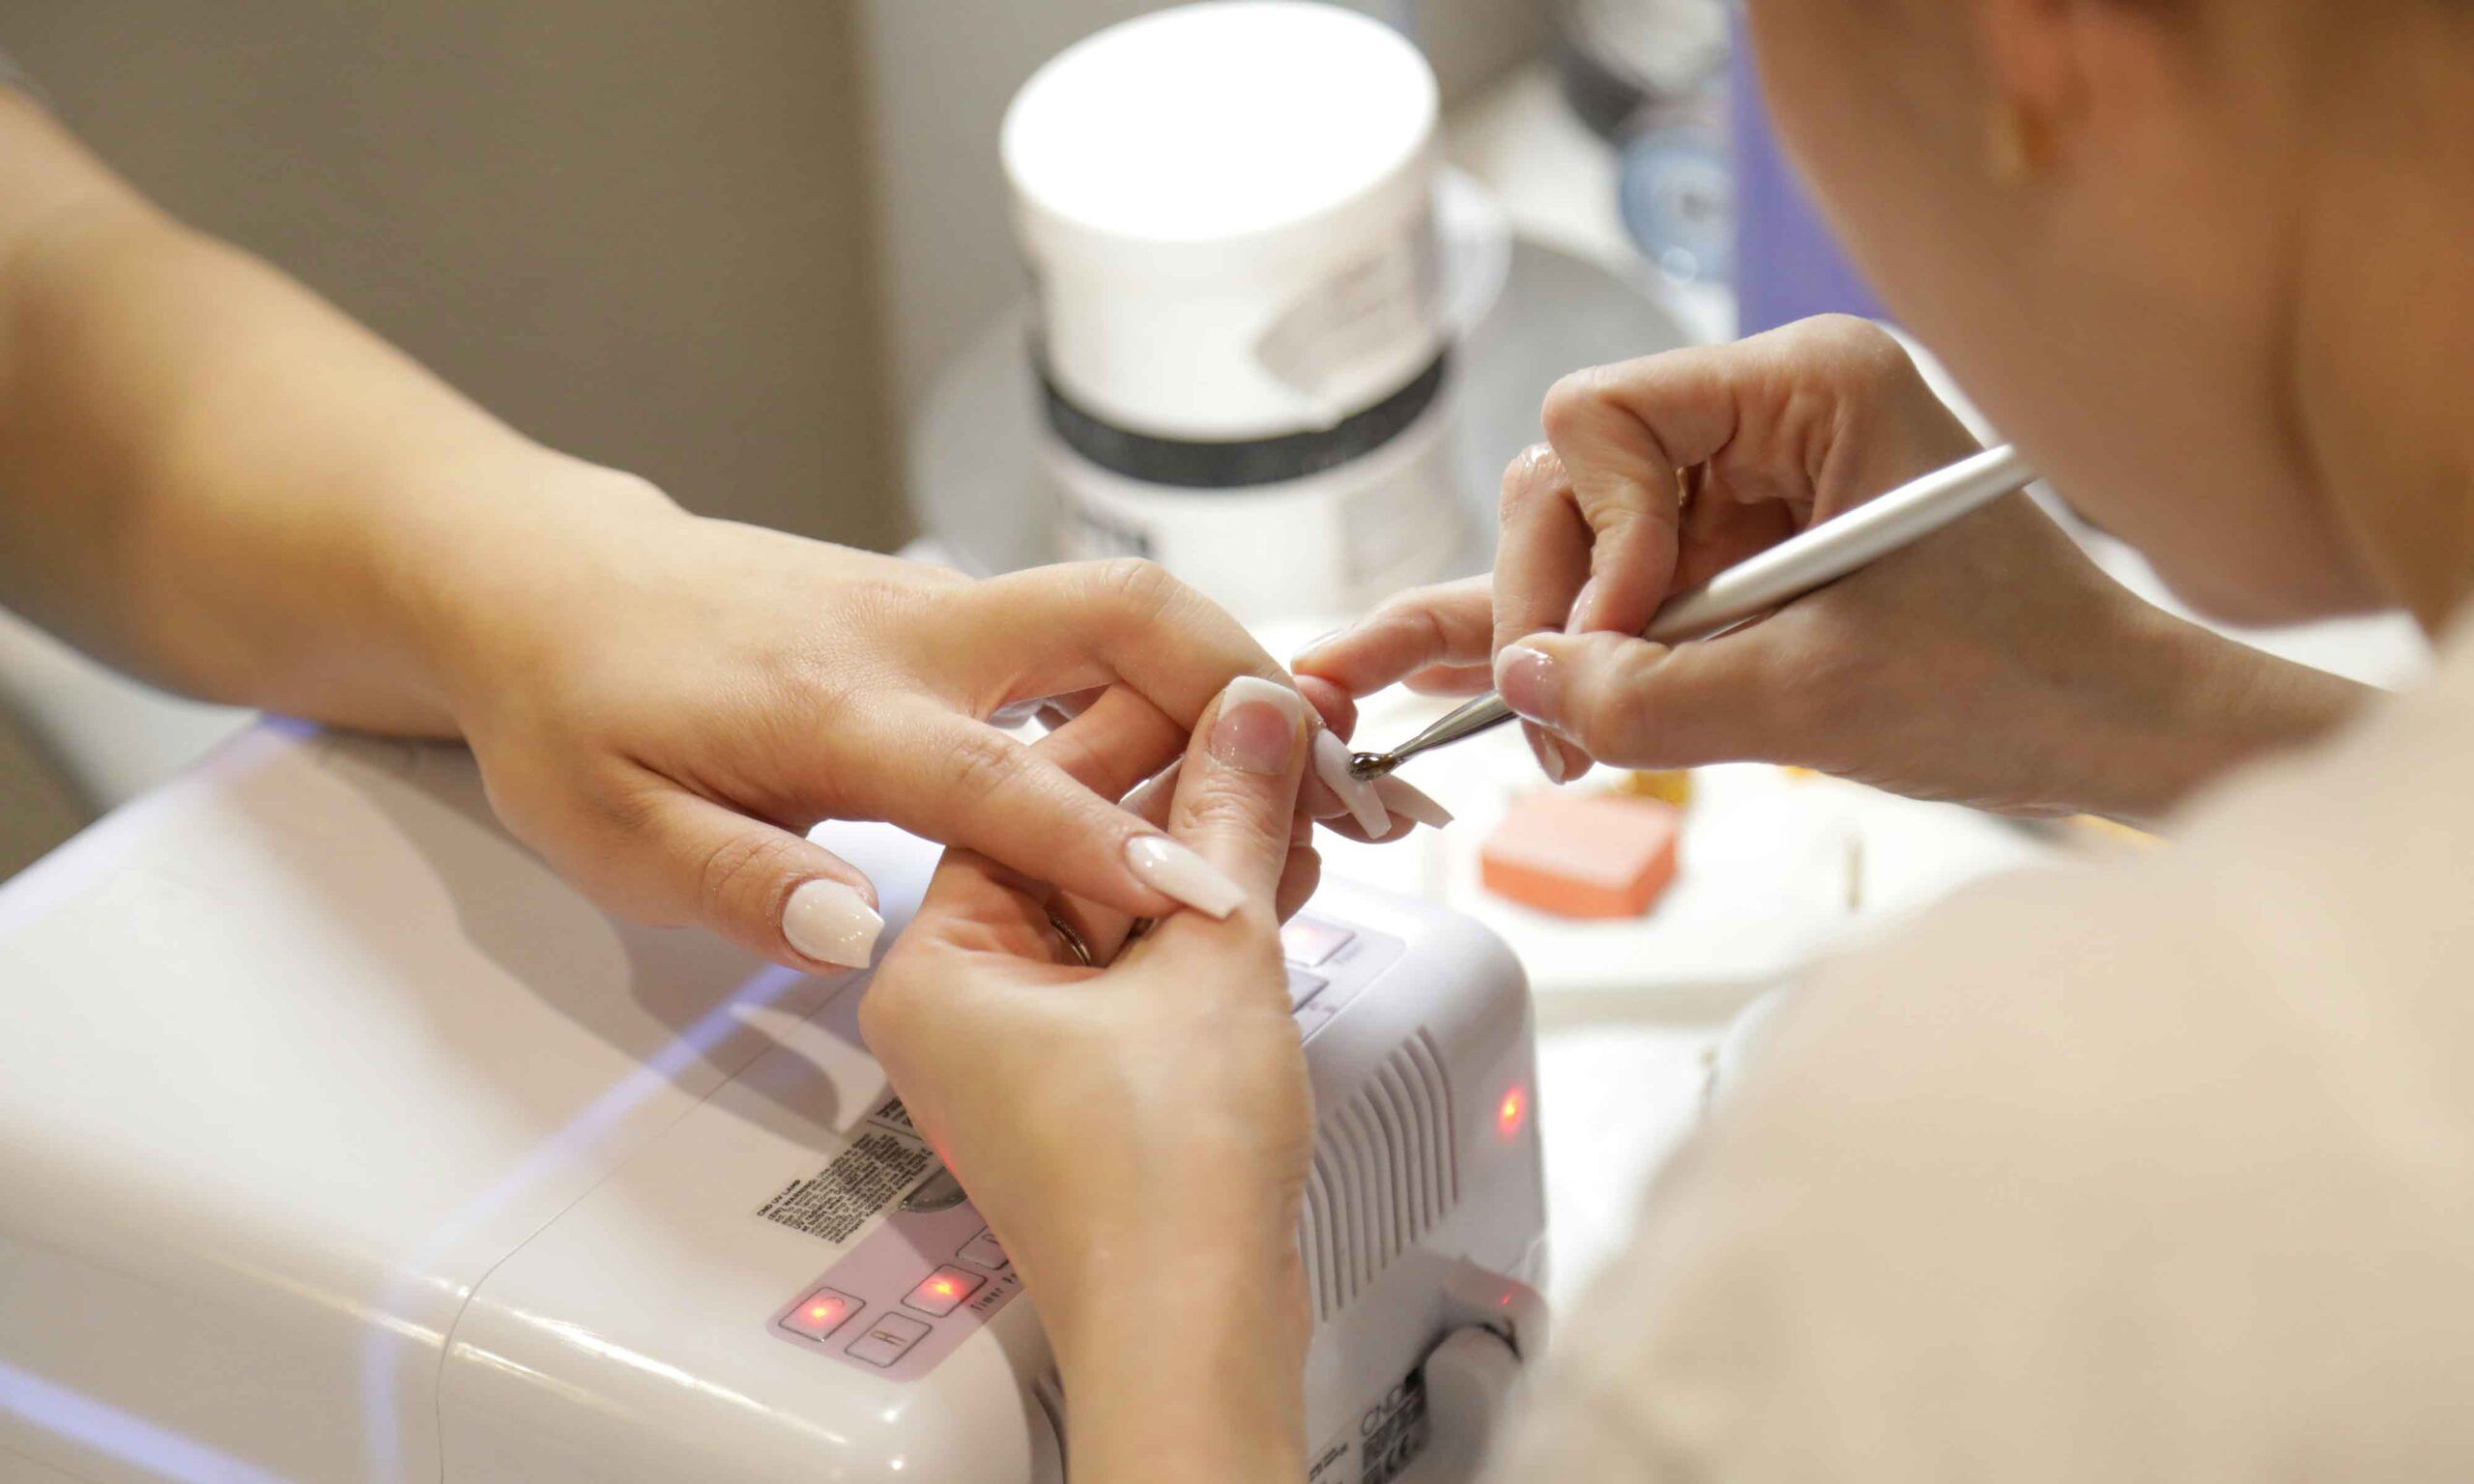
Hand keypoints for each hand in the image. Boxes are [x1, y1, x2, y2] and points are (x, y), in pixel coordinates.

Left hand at [419, 467, 1403, 972]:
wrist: (546, 579)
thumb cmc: (575, 708)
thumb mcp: (610, 828)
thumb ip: (738, 881)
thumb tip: (861, 930)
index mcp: (836, 705)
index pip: (1004, 778)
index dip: (1115, 845)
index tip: (1218, 899)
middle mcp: (912, 634)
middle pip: (1119, 614)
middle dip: (1243, 681)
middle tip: (1337, 776)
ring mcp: (938, 607)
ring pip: (1120, 610)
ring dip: (1228, 677)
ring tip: (1316, 777)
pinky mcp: (948, 609)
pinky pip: (1085, 632)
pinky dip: (1168, 680)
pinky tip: (1206, 754)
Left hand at [862, 676, 1315, 1483]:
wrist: (1192, 1334)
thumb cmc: (1159, 1185)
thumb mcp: (1210, 955)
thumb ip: (1230, 815)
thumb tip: (1251, 715)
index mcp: (935, 962)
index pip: (1026, 794)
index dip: (1141, 729)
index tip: (1220, 689)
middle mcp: (960, 1001)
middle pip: (1072, 845)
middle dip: (1185, 796)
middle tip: (1271, 740)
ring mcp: (1020, 1047)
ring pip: (1113, 906)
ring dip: (1206, 857)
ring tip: (1294, 803)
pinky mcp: (1081, 1083)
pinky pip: (1135, 966)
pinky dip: (1202, 925)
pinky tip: (1276, 877)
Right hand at [1298, 317, 2364, 821]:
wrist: (2109, 730)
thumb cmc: (2014, 685)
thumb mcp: (1816, 699)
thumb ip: (1652, 694)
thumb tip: (1523, 682)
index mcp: (1808, 386)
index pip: (1604, 416)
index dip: (1589, 534)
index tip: (1621, 636)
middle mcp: (1766, 414)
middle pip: (1573, 477)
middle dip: (1554, 601)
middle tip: (1561, 722)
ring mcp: (1747, 485)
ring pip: (1580, 539)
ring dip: (1556, 638)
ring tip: (1548, 740)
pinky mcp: (1740, 556)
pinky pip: (1620, 587)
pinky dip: (1562, 636)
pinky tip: (1459, 672)